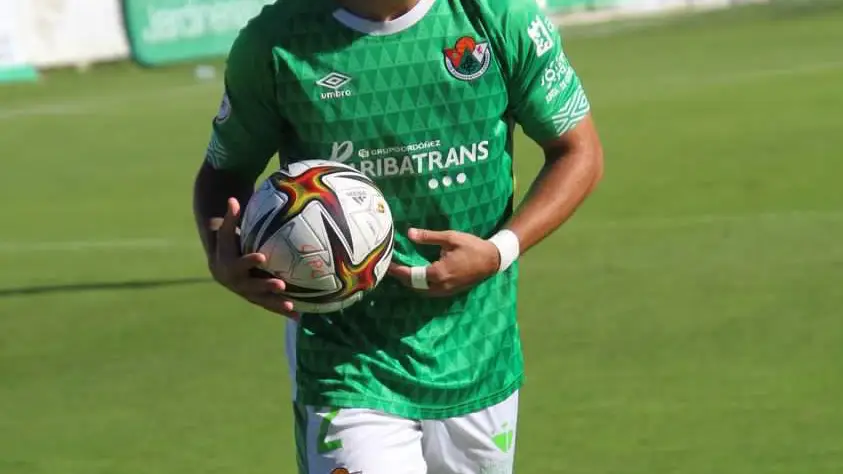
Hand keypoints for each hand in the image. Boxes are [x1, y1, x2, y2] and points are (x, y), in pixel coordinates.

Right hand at [210, 198, 299, 319]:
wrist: (220, 263)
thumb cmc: (228, 242)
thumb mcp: (227, 230)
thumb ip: (231, 218)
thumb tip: (233, 199)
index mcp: (228, 265)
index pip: (238, 263)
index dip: (249, 261)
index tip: (263, 257)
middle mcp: (236, 282)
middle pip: (250, 286)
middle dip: (265, 287)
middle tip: (281, 286)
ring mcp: (245, 292)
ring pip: (261, 300)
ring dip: (276, 304)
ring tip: (292, 307)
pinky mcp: (255, 298)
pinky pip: (269, 305)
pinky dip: (281, 310)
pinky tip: (298, 316)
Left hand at [388, 228, 499, 296]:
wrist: (492, 260)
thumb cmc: (472, 246)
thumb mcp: (450, 238)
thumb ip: (429, 237)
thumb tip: (409, 233)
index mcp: (438, 273)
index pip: (411, 274)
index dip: (397, 270)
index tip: (387, 264)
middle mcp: (440, 286)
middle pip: (413, 286)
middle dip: (401, 277)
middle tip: (390, 267)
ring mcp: (445, 291)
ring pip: (421, 290)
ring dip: (410, 282)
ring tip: (401, 270)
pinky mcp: (449, 291)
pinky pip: (429, 291)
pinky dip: (420, 284)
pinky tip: (416, 275)